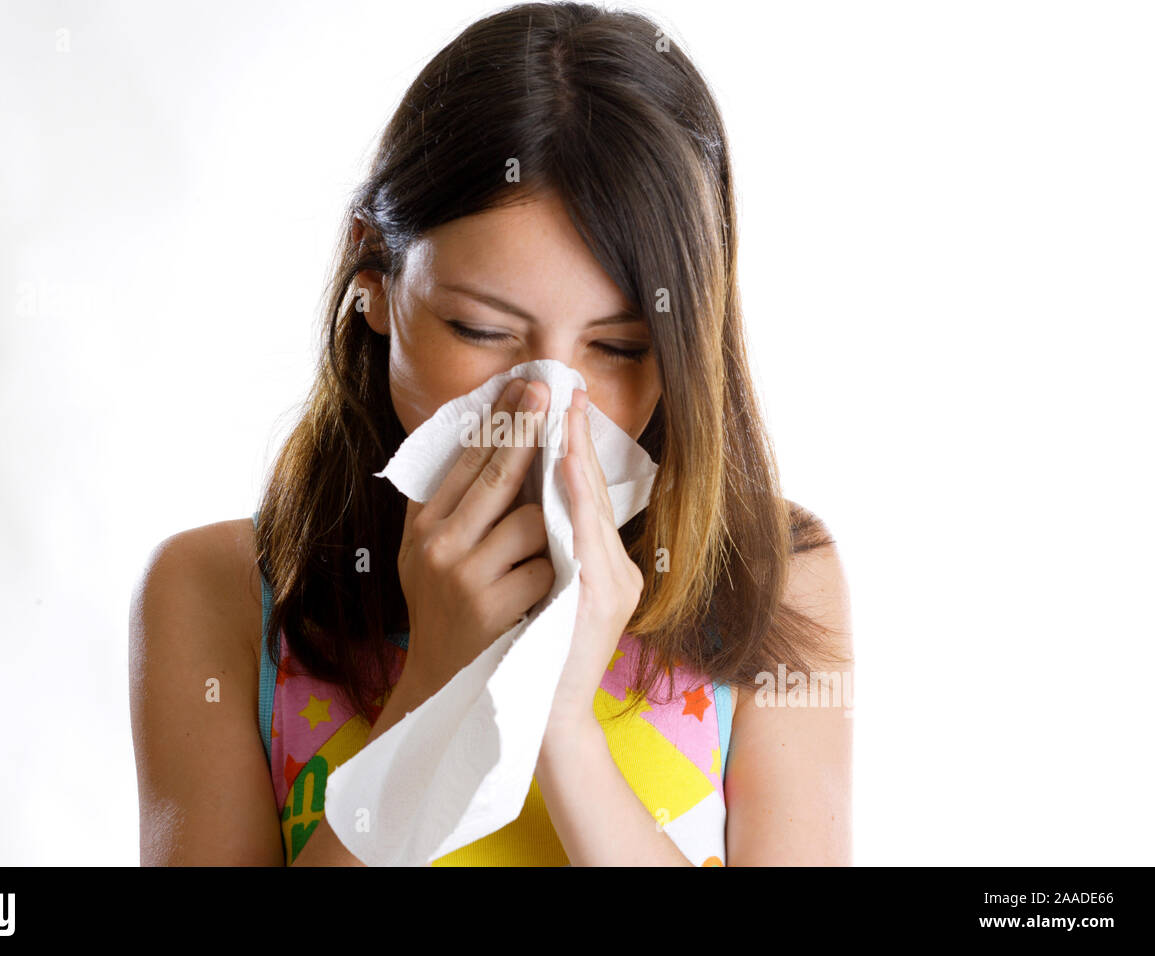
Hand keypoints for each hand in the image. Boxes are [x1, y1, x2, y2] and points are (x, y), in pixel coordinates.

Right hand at [396, 377, 554, 697]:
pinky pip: (544, 566)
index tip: (524, 386)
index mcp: (422, 527)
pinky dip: (551, 575)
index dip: (498, 419)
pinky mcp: (491, 606)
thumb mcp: (428, 557)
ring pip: (530, 521)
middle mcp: (436, 545)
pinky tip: (539, 594)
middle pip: (496, 474)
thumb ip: (449, 507)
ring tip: (536, 559)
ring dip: (547, 532)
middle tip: (549, 391)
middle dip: (527, 429)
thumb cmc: (448, 615)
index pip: (466, 461)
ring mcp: (463, 576)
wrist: (446, 690)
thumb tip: (480, 439)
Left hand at [545, 387, 644, 728]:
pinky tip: (564, 465)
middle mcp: (612, 570)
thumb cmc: (551, 658)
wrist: (550, 719)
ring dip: (571, 453)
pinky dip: (576, 497)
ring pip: (587, 503)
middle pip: (588, 488)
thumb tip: (541, 501)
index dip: (574, 444)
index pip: (585, 492)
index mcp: (602, 568)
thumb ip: (565, 554)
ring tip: (556, 410)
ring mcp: (608, 584)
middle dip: (570, 435)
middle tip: (557, 389)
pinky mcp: (600, 600)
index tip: (561, 401)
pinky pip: (583, 535)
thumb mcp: (568, 601)